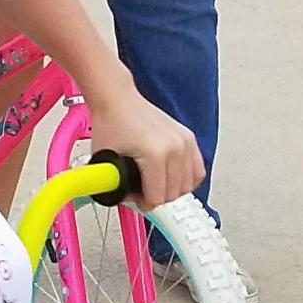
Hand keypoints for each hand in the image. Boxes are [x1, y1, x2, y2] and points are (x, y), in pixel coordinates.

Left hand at [89, 89, 203, 210]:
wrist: (119, 99)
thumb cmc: (111, 123)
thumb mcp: (104, 160)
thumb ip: (115, 185)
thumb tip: (126, 200)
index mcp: (155, 153)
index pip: (157, 197)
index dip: (142, 202)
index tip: (134, 197)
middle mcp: (175, 147)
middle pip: (173, 194)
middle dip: (156, 197)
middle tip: (142, 191)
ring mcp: (185, 141)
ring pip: (188, 185)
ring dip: (172, 190)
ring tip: (156, 185)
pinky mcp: (189, 138)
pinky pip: (198, 171)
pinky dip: (186, 179)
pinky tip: (172, 178)